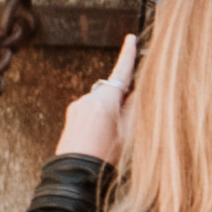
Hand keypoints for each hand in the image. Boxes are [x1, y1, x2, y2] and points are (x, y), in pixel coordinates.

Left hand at [56, 38, 139, 167]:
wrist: (75, 173)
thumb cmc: (105, 156)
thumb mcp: (130, 132)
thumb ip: (136, 108)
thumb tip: (140, 92)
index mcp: (106, 99)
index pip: (122, 71)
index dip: (129, 54)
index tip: (131, 38)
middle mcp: (88, 98)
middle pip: (113, 89)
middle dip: (123, 98)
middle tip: (131, 119)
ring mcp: (77, 106)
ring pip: (101, 100)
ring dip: (110, 111)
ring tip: (113, 136)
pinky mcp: (71, 116)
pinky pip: (90, 109)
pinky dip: (98, 118)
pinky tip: (101, 137)